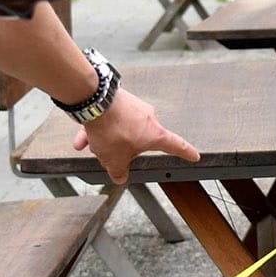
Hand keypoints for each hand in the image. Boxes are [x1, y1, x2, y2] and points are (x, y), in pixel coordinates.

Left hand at [75, 87, 199, 184]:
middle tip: (108, 156)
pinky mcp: (117, 100)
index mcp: (154, 134)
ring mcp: (132, 106)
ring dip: (105, 139)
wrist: (94, 100)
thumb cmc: (111, 128)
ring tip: (90, 144)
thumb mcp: (114, 160)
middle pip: (138, 140)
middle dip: (122, 149)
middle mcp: (147, 118)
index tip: (194, 156)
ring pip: (120, 129)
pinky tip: (81, 138)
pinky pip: (109, 119)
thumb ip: (119, 171)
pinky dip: (96, 129)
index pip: (176, 146)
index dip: (186, 153)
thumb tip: (120, 177)